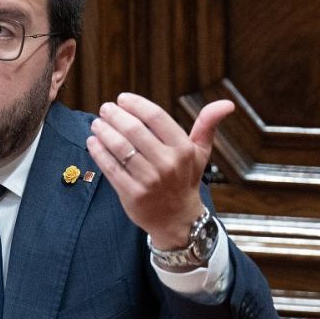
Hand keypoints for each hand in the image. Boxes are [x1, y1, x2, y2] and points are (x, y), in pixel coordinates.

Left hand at [87, 93, 232, 247]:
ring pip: (120, 148)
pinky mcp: (132, 195)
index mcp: (183, 149)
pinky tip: (93, 142)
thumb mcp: (200, 153)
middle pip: (134, 130)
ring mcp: (149, 181)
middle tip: (105, 109)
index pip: (156, 117)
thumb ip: (208, 125)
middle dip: (115, 115)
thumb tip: (227, 103)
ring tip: (96, 124)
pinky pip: (111, 168)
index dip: (136, 104)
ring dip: (104, 132)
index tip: (122, 99)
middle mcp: (167, 164)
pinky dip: (99, 152)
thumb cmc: (185, 179)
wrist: (177, 220)